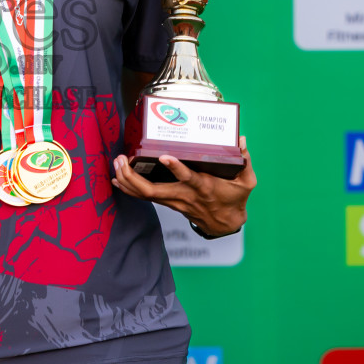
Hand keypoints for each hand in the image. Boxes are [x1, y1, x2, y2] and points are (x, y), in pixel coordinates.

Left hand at [111, 136, 256, 236]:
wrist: (226, 224)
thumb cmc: (235, 199)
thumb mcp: (246, 181)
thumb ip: (244, 160)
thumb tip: (241, 139)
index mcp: (203, 187)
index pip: (189, 179)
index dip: (176, 169)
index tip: (165, 157)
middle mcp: (184, 195)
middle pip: (153, 191)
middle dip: (133, 177)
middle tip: (121, 159)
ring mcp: (174, 201)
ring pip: (144, 195)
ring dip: (127, 180)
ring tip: (116, 163)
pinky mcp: (168, 203)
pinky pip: (144, 197)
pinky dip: (129, 188)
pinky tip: (117, 178)